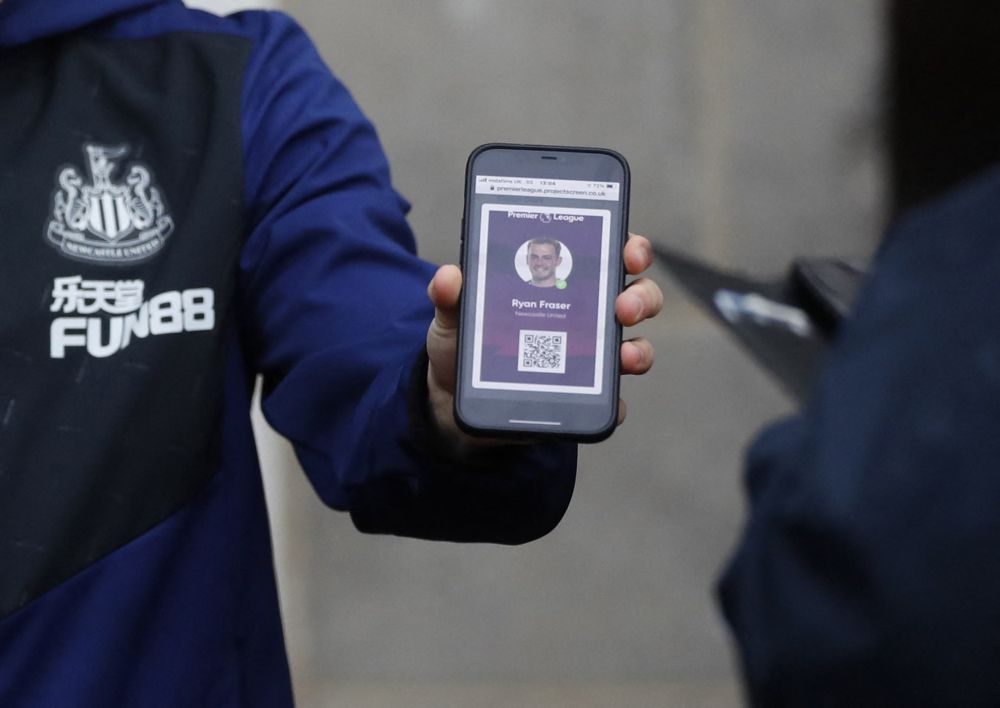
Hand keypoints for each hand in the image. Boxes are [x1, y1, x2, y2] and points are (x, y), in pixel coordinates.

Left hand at [426, 232, 662, 442]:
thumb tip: (449, 276)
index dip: (630, 248)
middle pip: (636, 296)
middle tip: (624, 306)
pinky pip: (614, 400)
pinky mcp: (585, 396)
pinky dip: (617, 401)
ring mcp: (591, 357)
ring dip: (639, 348)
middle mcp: (587, 315)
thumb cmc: (465, 345)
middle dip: (642, 297)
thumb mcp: (453, 316)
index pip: (608, 254)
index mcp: (563, 281)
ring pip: (636, 345)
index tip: (630, 252)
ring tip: (623, 355)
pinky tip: (610, 401)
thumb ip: (450, 295)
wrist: (454, 401)